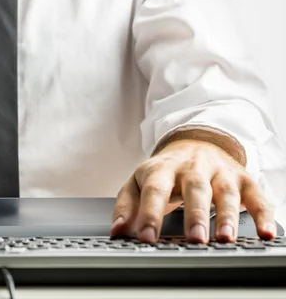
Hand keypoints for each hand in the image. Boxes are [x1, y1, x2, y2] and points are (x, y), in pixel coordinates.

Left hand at [110, 139, 275, 242]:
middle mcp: (193, 167)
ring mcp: (220, 172)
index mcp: (163, 168)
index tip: (146, 237)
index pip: (155, 190)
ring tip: (225, 239)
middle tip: (194, 239)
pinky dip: (263, 215)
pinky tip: (265, 233)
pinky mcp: (243, 178)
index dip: (150, 214)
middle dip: (195, 215)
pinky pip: (256, 197)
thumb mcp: (138, 182)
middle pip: (195, 188)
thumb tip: (117, 230)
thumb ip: (127, 205)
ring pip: (226, 192)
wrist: (195, 143)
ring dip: (228, 216)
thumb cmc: (164, 171)